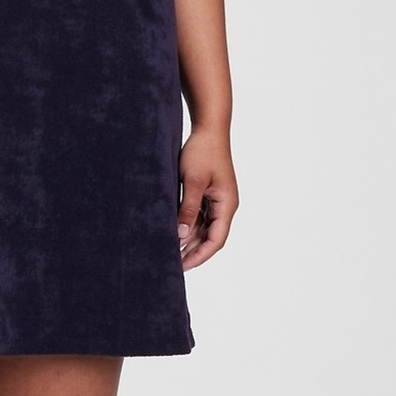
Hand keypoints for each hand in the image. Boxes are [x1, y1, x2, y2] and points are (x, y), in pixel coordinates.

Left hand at [177, 126, 237, 268]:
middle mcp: (225, 206)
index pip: (216, 240)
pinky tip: (173, 232)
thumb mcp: (192, 181)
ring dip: (188, 240)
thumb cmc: (203, 151)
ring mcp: (217, 200)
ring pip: (203, 228)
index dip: (199, 256)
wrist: (209, 129)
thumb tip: (180, 235)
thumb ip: (187, 209)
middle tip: (171, 264)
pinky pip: (199, 216)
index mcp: (227, 205)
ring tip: (169, 252)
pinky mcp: (209, 194)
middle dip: (192, 251)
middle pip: (210, 237)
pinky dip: (187, 226)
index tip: (182, 266)